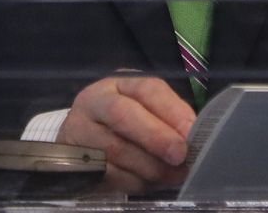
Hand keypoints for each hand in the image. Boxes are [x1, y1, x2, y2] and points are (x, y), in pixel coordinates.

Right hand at [56, 73, 195, 193]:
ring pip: (116, 149)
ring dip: (150, 166)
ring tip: (173, 175)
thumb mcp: (144, 111)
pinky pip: (109, 175)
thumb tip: (193, 135)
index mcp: (117, 84)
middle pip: (124, 115)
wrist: (79, 145)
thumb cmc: (123, 125)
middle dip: (156, 137)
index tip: (191, 131)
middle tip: (180, 155)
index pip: (147, 89)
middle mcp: (94, 103)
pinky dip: (135, 182)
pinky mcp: (75, 163)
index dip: (171, 110)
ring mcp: (79, 133)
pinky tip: (150, 183)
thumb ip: (167, 117)